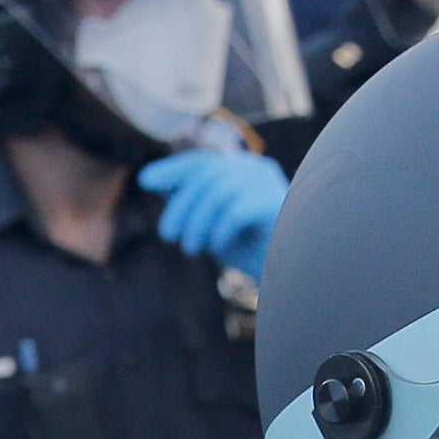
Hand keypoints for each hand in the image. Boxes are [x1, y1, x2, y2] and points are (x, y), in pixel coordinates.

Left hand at [139, 147, 290, 275]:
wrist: (293, 276)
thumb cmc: (253, 251)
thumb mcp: (213, 224)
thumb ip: (192, 202)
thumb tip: (155, 180)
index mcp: (243, 171)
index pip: (202, 161)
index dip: (171, 169)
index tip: (145, 181)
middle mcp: (257, 170)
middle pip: (205, 176)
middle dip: (180, 207)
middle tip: (168, 236)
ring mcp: (268, 185)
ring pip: (217, 192)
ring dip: (196, 223)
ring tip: (191, 248)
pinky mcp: (276, 204)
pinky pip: (235, 211)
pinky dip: (219, 231)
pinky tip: (217, 247)